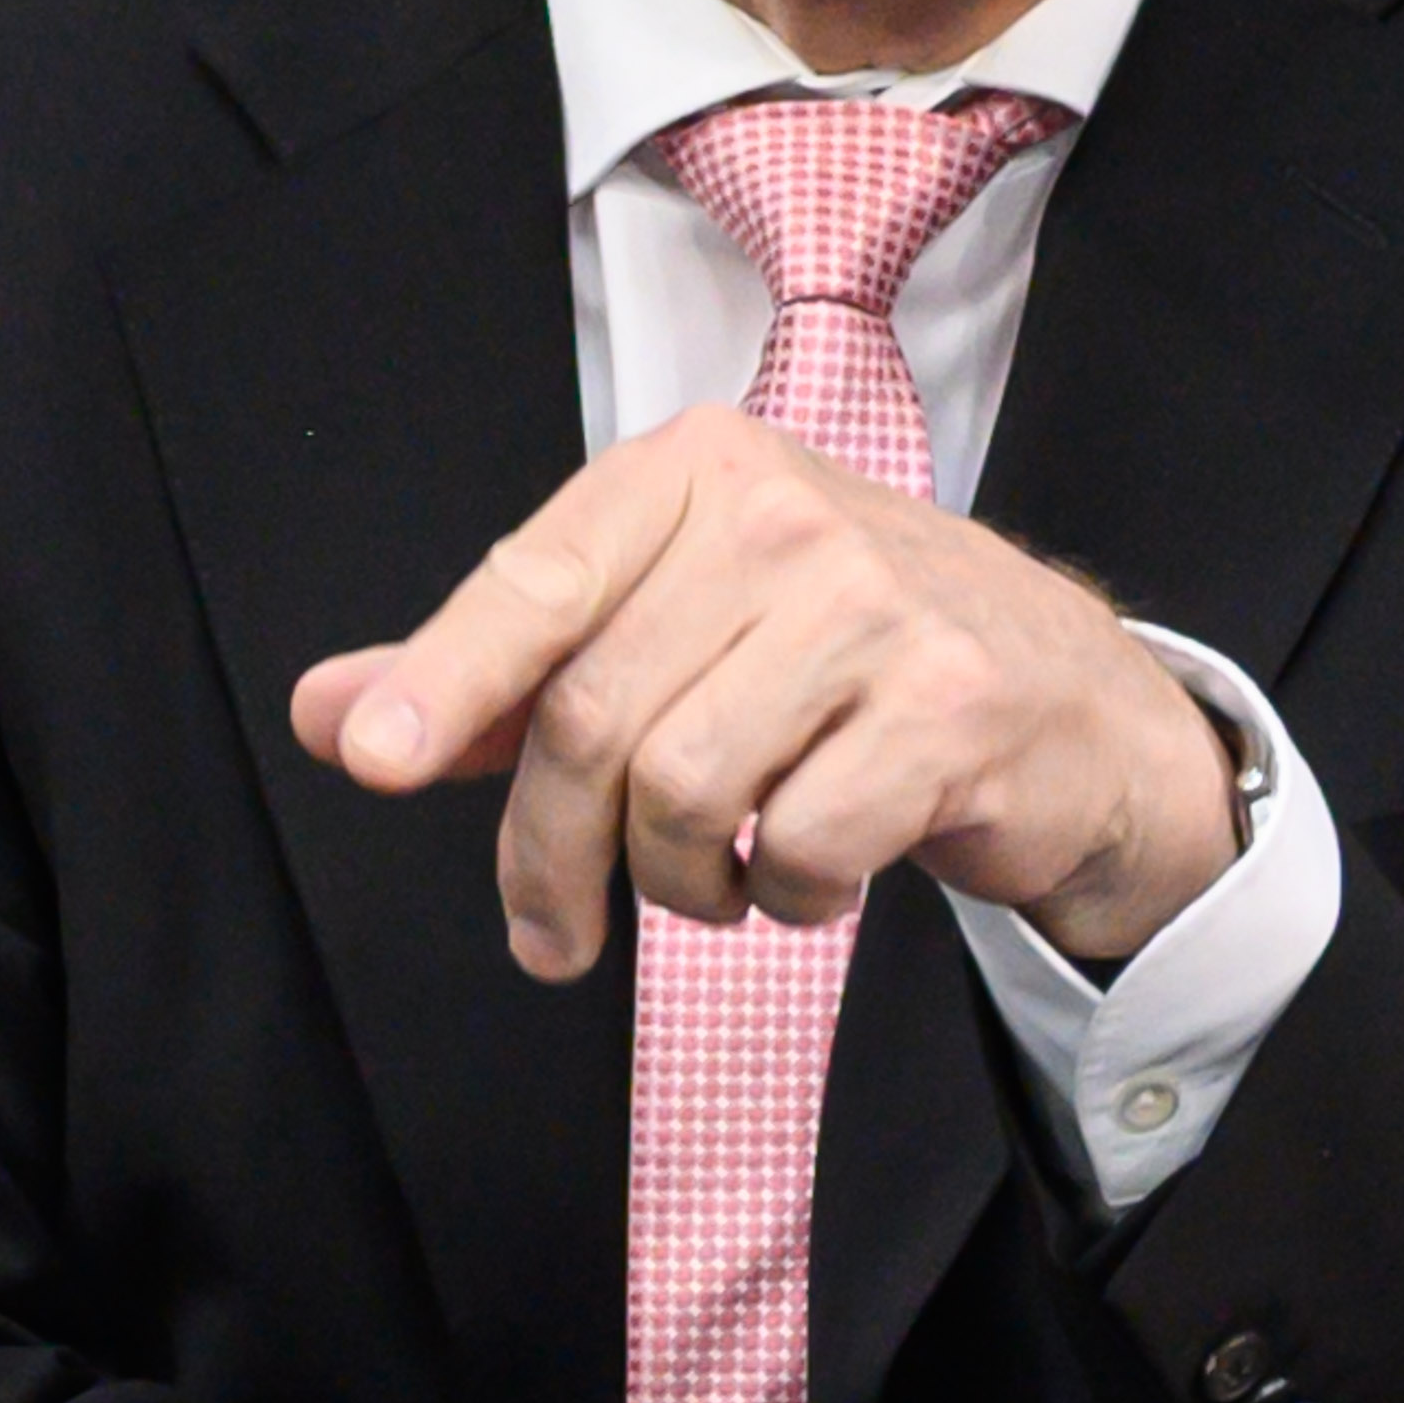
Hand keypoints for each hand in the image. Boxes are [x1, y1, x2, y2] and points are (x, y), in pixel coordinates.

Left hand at [286, 403, 1241, 976]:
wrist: (1070, 701)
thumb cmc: (845, 664)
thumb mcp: (671, 632)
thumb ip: (503, 677)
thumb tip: (333, 711)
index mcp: (697, 471)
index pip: (537, 579)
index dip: (445, 678)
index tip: (374, 762)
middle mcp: (785, 513)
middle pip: (592, 717)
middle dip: (551, 853)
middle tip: (552, 931)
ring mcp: (877, 604)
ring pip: (683, 792)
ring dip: (678, 884)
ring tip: (718, 879)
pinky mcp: (951, 707)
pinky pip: (797, 847)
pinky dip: (785, 896)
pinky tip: (810, 869)